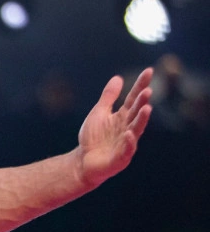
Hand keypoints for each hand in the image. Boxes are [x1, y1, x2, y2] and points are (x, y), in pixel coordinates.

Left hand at [77, 68, 152, 187]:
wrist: (83, 161)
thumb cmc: (93, 137)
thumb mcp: (99, 113)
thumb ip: (108, 97)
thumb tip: (118, 77)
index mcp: (122, 117)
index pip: (133, 99)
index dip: (140, 85)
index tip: (149, 70)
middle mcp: (127, 128)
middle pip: (136, 113)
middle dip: (142, 102)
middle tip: (148, 90)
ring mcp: (125, 143)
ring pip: (136, 130)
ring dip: (142, 120)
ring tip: (147, 108)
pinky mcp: (120, 158)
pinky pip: (126, 150)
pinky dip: (128, 142)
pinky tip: (129, 134)